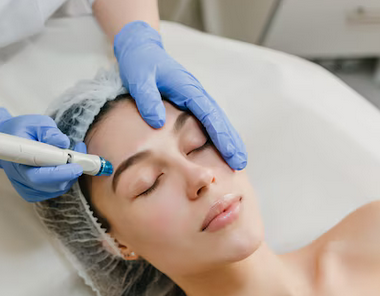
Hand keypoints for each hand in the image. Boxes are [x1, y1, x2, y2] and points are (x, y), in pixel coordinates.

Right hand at [0, 107, 84, 201]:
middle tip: (81, 157)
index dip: (60, 173)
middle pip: (51, 185)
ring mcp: (27, 189)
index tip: (76, 165)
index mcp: (18, 162)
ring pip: (56, 188)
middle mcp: (21, 180)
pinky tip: (64, 165)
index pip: (39, 176)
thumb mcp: (34, 123)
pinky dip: (64, 179)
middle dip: (70, 173)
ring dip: (70, 174)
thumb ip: (48, 131)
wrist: (6, 143)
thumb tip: (63, 142)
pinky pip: (54, 190)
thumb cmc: (20, 131)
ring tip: (74, 156)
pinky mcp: (33, 193)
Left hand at [114, 21, 246, 169]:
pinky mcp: (188, 102)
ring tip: (236, 161)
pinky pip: (205, 120)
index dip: (220, 135)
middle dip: (231, 141)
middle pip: (218, 119)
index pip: (209, 114)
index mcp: (187, 88)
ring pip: (215, 120)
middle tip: (240, 163)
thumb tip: (157, 123)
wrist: (140, 49)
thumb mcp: (139, 79)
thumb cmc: (140, 63)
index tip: (230, 152)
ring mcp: (193, 97)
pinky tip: (219, 149)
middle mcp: (195, 93)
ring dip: (227, 139)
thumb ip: (148, 99)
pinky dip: (215, 134)